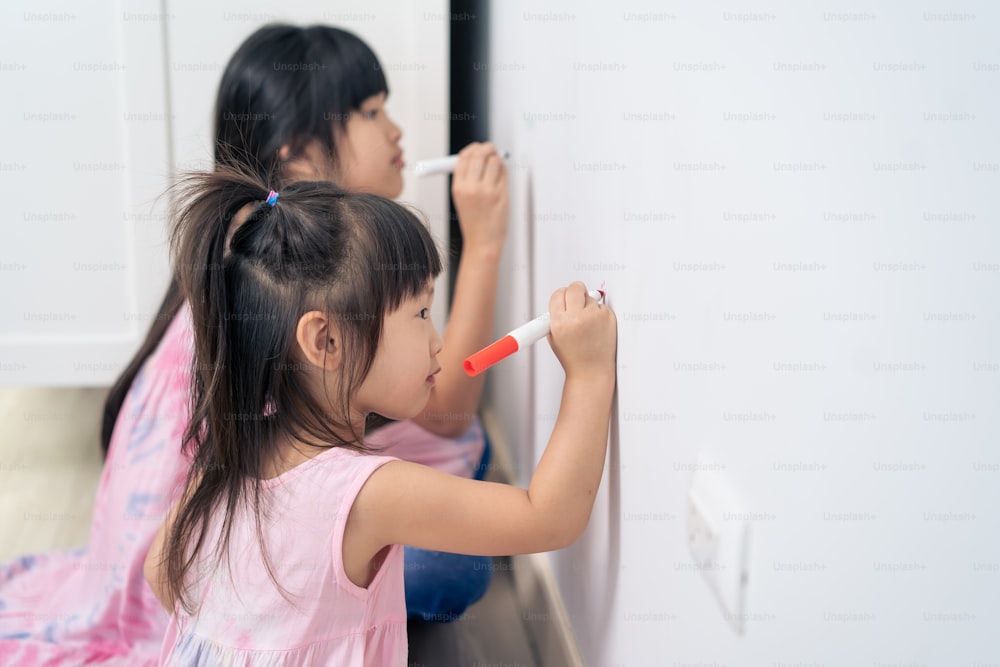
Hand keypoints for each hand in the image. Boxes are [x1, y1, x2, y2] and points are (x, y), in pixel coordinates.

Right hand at [451, 142, 508, 256]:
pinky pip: (503, 173)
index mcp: (458, 188)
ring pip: (493, 160)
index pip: (463, 158)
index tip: (478, 148)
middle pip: (478, 154)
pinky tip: (501, 177)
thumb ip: (467, 178)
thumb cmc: (475, 221)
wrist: (483, 243)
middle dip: (487, 148)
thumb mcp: (462, 199)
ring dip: (497, 159)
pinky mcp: (500, 195)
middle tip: (492, 150)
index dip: (472, 149)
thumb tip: (478, 154)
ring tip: (497, 167)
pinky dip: (503, 170)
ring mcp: (486, 191)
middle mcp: (470, 188)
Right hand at [547, 282, 617, 379]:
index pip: (558, 294)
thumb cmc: (573, 357)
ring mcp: (594, 317)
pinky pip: (602, 307)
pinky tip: (597, 328)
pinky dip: (600, 314)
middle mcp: (577, 318)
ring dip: (589, 306)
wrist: (591, 370)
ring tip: (588, 325)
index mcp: (560, 323)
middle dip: (576, 291)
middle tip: (578, 299)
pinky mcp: (608, 317)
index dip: (561, 296)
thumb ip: (555, 317)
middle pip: (575, 287)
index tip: (564, 298)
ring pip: (590, 298)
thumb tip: (560, 299)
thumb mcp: (554, 338)